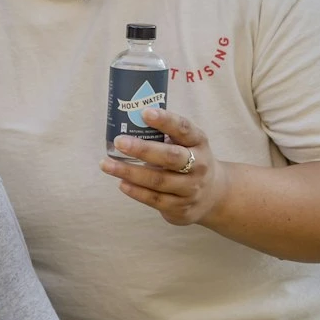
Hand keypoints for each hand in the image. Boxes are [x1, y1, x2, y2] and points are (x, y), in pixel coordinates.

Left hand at [104, 107, 225, 226]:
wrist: (213, 195)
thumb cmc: (189, 160)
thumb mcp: (186, 143)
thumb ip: (164, 133)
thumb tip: (127, 119)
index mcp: (198, 143)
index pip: (184, 129)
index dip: (165, 120)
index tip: (145, 112)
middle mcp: (199, 165)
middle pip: (170, 157)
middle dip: (143, 149)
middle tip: (119, 141)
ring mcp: (191, 188)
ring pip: (159, 180)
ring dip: (130, 172)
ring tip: (106, 164)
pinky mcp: (181, 207)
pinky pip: (155, 199)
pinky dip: (136, 191)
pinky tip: (121, 183)